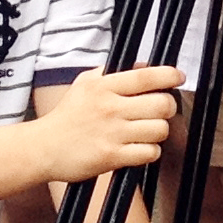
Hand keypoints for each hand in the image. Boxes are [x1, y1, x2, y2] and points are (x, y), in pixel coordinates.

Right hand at [36, 65, 182, 182]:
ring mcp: (112, 133)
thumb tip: (142, 65)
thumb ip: (110, 73)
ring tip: (147, 131)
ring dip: (158, 132)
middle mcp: (110, 108)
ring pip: (160, 130)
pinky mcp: (112, 157)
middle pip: (161, 104)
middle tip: (160, 110)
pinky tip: (139, 148)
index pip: (146, 76)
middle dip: (167, 107)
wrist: (44, 148)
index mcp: (103, 87)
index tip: (178, 77)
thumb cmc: (66, 116)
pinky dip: (150, 152)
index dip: (169, 75)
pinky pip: (149, 153)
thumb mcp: (84, 84)